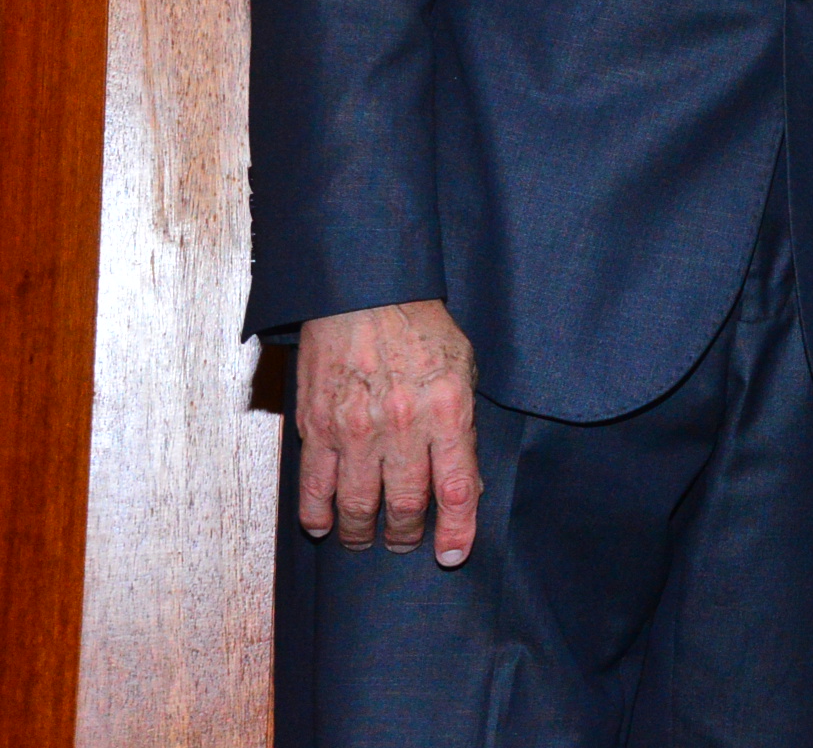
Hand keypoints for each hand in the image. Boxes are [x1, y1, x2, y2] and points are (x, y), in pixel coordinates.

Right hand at [295, 300, 480, 565]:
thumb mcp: (463, 369)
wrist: (363, 292)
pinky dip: (317, 514)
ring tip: (367, 538)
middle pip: (405, 504)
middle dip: (407, 534)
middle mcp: (401, 425)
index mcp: (446, 410)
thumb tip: (462, 485)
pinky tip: (323, 525)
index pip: (457, 488)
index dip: (457, 530)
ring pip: (357, 505)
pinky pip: (314, 486)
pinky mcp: (315, 426)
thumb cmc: (419, 328)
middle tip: (406, 542)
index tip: (453, 555)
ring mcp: (353, 429)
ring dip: (362, 532)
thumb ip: (462, 428)